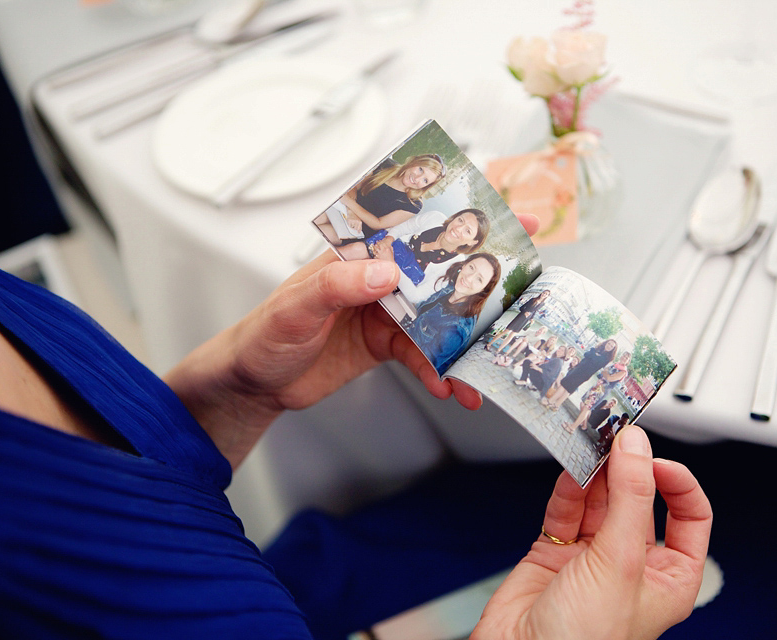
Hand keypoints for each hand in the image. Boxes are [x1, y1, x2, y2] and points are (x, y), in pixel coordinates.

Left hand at [167, 213, 539, 467]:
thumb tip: (387, 273)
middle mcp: (377, 278)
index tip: (499, 213)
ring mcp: (385, 312)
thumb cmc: (263, 336)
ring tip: (480, 369)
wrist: (254, 384)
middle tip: (522, 285)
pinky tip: (449, 388)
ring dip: (462, 344)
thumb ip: (337, 287)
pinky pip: (423, 355)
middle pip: (438, 272)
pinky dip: (439, 372)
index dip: (456, 218)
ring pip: (437, 320)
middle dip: (480, 278)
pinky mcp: (386, 345)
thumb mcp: (295, 308)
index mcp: (357, 256)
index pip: (411, 228)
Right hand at [473, 426, 711, 639]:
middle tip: (616, 439)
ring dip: (596, 473)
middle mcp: (632, 566)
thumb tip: (636, 448)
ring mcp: (592, 558)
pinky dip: (567, 488)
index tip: (655, 458)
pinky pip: (565, 510)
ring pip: (599, 500)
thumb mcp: (621, 563)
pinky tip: (570, 469)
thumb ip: (629, 499)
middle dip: (628, 470)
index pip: (689, 517)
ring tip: (591, 446)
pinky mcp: (554, 553)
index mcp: (668, 579)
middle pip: (638, 501)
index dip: (677, 483)